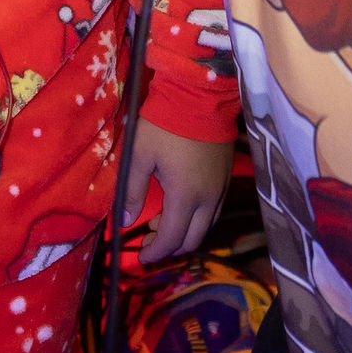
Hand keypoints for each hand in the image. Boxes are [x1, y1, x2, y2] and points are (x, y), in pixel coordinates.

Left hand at [124, 119, 233, 268]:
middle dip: (169, 246)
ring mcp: (221, 189)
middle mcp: (208, 199)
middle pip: (192, 239)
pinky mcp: (226, 177)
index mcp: (186, 197)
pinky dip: (196, 219)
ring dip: (184, 233)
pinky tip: (181, 207)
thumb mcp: (139, 156)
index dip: (155, 252)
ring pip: (205, 226)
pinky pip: (213, 211)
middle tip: (148, 241)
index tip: (140, 256)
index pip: (171, 238)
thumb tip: (125, 221)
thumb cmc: (164, 125)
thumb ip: (132, 191)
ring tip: (160, 224)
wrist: (200, 96)